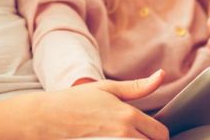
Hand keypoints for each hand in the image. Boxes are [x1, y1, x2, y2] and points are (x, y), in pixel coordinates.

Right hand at [26, 69, 168, 138]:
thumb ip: (137, 87)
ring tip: (132, 138)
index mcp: (128, 116)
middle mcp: (123, 134)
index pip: (160, 133)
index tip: (154, 132)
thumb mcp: (108, 88)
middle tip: (144, 136)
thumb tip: (161, 75)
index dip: (160, 134)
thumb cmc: (76, 101)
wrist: (47, 118)